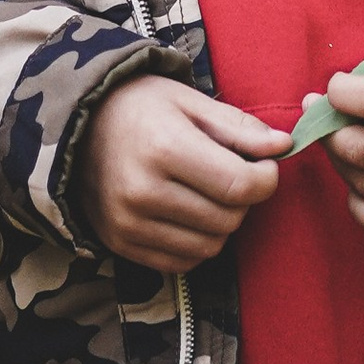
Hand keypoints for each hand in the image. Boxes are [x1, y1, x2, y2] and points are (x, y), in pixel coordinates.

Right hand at [82, 77, 285, 272]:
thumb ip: (239, 128)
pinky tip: (189, 213)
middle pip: (227, 219)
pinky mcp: (121, 244)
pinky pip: (182, 262)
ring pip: (209, 245)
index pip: (238, 186)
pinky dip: (197, 243)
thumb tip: (285, 145)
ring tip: (210, 192)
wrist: (78, 126)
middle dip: (244, 199)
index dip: (266, 179)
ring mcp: (129, 224)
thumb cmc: (141, 105)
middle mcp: (144, 192)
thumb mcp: (190, 101)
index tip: (267, 166)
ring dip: (223, 223)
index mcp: (165, 148)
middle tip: (235, 174)